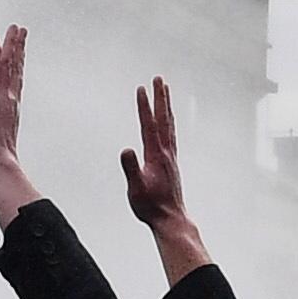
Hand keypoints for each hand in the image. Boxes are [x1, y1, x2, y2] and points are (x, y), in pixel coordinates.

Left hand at [0, 26, 37, 226]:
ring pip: (8, 64)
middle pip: (15, 66)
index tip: (20, 46)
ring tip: (15, 28)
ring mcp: (1, 95)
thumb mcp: (0, 139)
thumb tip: (7, 142)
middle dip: (18, 46)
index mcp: (11, 105)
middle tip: (21, 28)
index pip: (16, 77)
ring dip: (11, 45)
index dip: (19, 60)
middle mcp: (9, 97)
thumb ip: (5, 136)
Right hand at [118, 76, 210, 283]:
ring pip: (169, 126)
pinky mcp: (171, 163)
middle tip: (158, 79)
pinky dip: (168, 122)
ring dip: (166, 107)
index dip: (144, 107)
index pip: (149, 126)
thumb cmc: (151, 207)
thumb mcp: (136, 189)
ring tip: (165, 92)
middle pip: (163, 119)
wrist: (170, 219)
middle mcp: (166, 153)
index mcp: (156, 156)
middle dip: (160, 98)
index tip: (140, 88)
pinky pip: (170, 135)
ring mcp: (170, 157)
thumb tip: (126, 149)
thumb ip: (131, 169)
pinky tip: (166, 122)